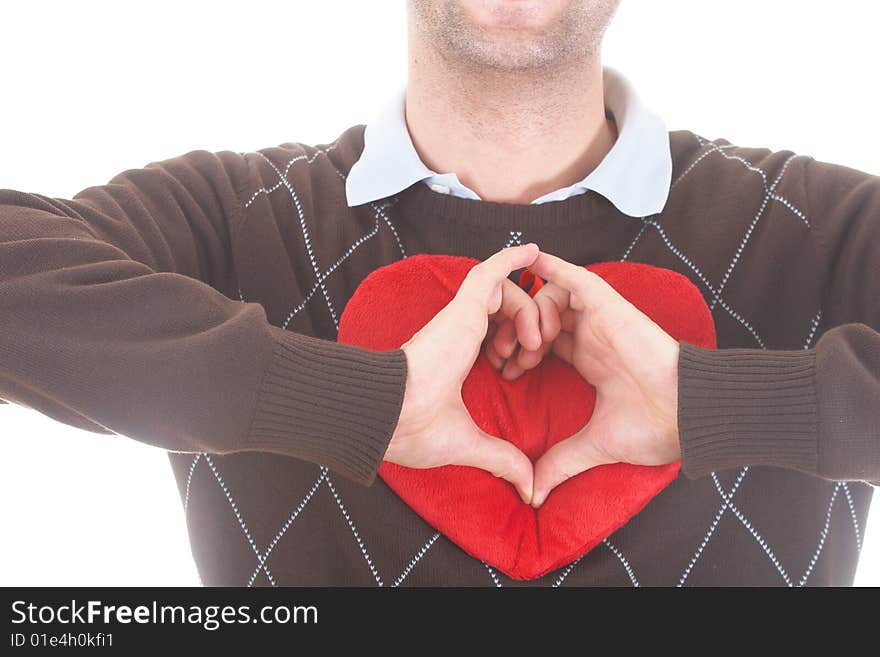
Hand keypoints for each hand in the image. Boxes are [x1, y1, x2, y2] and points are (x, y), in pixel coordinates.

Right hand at [389, 243, 542, 502]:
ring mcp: (460, 317)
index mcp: (459, 357)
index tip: (524, 365)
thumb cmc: (416, 429)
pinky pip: (490, 271)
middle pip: (505, 311)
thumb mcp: (471, 443)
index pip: (494, 334)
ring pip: (505, 293)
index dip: (517, 342)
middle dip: (529, 327)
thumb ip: (502, 457)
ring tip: (534, 340)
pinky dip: (512, 258)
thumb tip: (527, 485)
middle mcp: (460, 333)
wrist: (393, 416)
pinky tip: (533, 251)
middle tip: (535, 353)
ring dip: (528, 309)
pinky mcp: (462, 307)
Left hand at [493, 251, 681, 507]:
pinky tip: (531, 265)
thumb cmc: (652, 427)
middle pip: (542, 317)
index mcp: (590, 360)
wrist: (684, 413)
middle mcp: (593, 335)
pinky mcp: (607, 305)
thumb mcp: (594, 444)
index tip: (506, 372)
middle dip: (517, 330)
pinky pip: (574, 277)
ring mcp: (600, 318)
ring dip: (530, 312)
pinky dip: (552, 268)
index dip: (521, 350)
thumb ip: (561, 461)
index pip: (546, 342)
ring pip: (551, 296)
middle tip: (504, 354)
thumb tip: (534, 493)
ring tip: (529, 343)